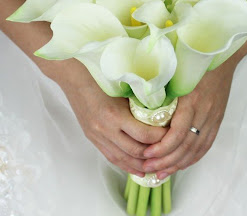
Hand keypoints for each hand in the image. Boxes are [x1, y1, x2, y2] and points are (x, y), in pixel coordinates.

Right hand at [54, 59, 167, 176]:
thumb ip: (137, 105)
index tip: (171, 134)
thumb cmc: (100, 79)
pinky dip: (124, 164)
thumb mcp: (122, 90)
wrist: (74, 78)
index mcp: (115, 115)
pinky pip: (110, 157)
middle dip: (153, 155)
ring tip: (154, 168)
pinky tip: (135, 169)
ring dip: (139, 165)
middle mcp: (105, 129)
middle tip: (167, 152)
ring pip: (122, 158)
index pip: (144, 135)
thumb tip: (157, 115)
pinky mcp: (92, 138)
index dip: (160, 138)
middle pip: (134, 151)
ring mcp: (97, 136)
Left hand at [142, 40, 246, 179]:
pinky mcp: (217, 119)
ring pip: (197, 149)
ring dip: (179, 164)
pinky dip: (193, 157)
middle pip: (186, 146)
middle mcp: (204, 112)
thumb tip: (141, 104)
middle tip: (149, 168)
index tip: (147, 154)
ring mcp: (213, 117)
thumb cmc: (195, 61)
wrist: (222, 56)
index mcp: (192, 100)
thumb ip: (163, 89)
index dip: (162, 147)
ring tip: (162, 173)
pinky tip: (181, 164)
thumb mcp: (177, 72)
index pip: (178, 133)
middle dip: (167, 161)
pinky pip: (207, 144)